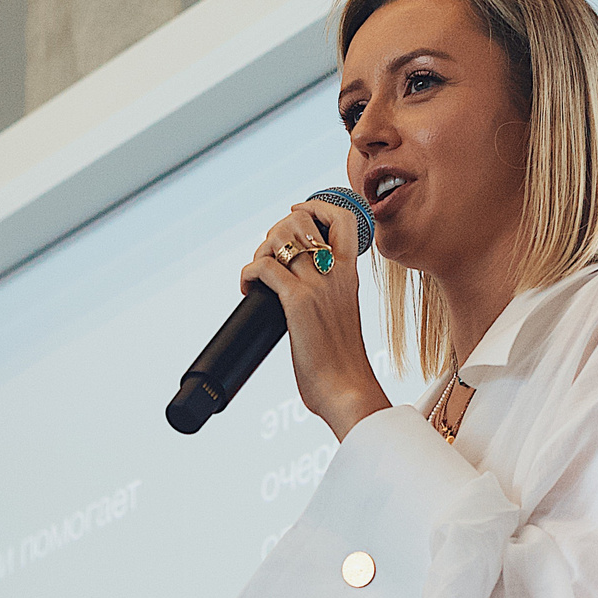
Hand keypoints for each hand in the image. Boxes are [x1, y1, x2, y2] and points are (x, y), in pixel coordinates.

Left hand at [239, 199, 391, 439]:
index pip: (343, 218)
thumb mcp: (342, 317)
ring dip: (260, 249)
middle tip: (268, 256)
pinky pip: (265, 268)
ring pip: (282, 237)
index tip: (298, 215)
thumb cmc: (343, 365)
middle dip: (277, 229)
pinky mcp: (298, 303)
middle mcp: (336, 274)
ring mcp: (318, 286)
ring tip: (258, 274)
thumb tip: (300, 300)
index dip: (316, 206)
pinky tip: (247, 290)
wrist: (348, 390)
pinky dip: (248, 272)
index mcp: (350, 275)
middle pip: (303, 219)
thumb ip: (328, 298)